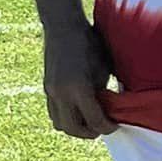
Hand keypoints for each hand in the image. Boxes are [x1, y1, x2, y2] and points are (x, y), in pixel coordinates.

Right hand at [42, 22, 117, 137]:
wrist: (63, 27)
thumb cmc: (90, 43)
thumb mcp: (103, 68)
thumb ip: (104, 92)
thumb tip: (111, 109)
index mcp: (79, 88)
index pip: (94, 120)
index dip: (107, 127)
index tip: (116, 126)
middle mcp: (61, 94)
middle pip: (73, 129)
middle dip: (90, 133)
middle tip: (103, 128)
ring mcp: (50, 92)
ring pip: (60, 124)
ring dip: (75, 128)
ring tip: (90, 122)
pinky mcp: (46, 89)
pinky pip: (54, 113)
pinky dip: (66, 118)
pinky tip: (78, 112)